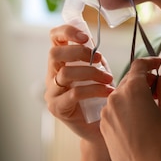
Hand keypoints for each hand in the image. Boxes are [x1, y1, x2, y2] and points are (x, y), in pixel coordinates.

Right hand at [45, 24, 114, 142]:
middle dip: (79, 52)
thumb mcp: (97, 72)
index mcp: (60, 62)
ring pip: (65, 74)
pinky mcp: (57, 108)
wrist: (99, 129)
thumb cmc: (99, 97)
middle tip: (100, 59)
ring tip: (109, 79)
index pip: (54, 38)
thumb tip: (96, 40)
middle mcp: (51, 75)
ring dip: (91, 73)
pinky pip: (74, 93)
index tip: (85, 37)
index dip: (67, 31)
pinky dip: (94, 90)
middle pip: (54, 54)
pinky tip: (108, 92)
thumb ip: (94, 57)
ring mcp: (52, 92)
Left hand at [100, 58, 160, 160]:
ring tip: (146, 106)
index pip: (139, 65)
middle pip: (128, 79)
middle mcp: (115, 96)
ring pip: (119, 94)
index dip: (150, 62)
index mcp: (133, 89)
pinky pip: (113, 107)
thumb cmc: (160, 142)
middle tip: (156, 88)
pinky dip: (123, 107)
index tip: (157, 64)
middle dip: (142, 81)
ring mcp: (106, 110)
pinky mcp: (103, 122)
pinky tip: (135, 119)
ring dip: (131, 95)